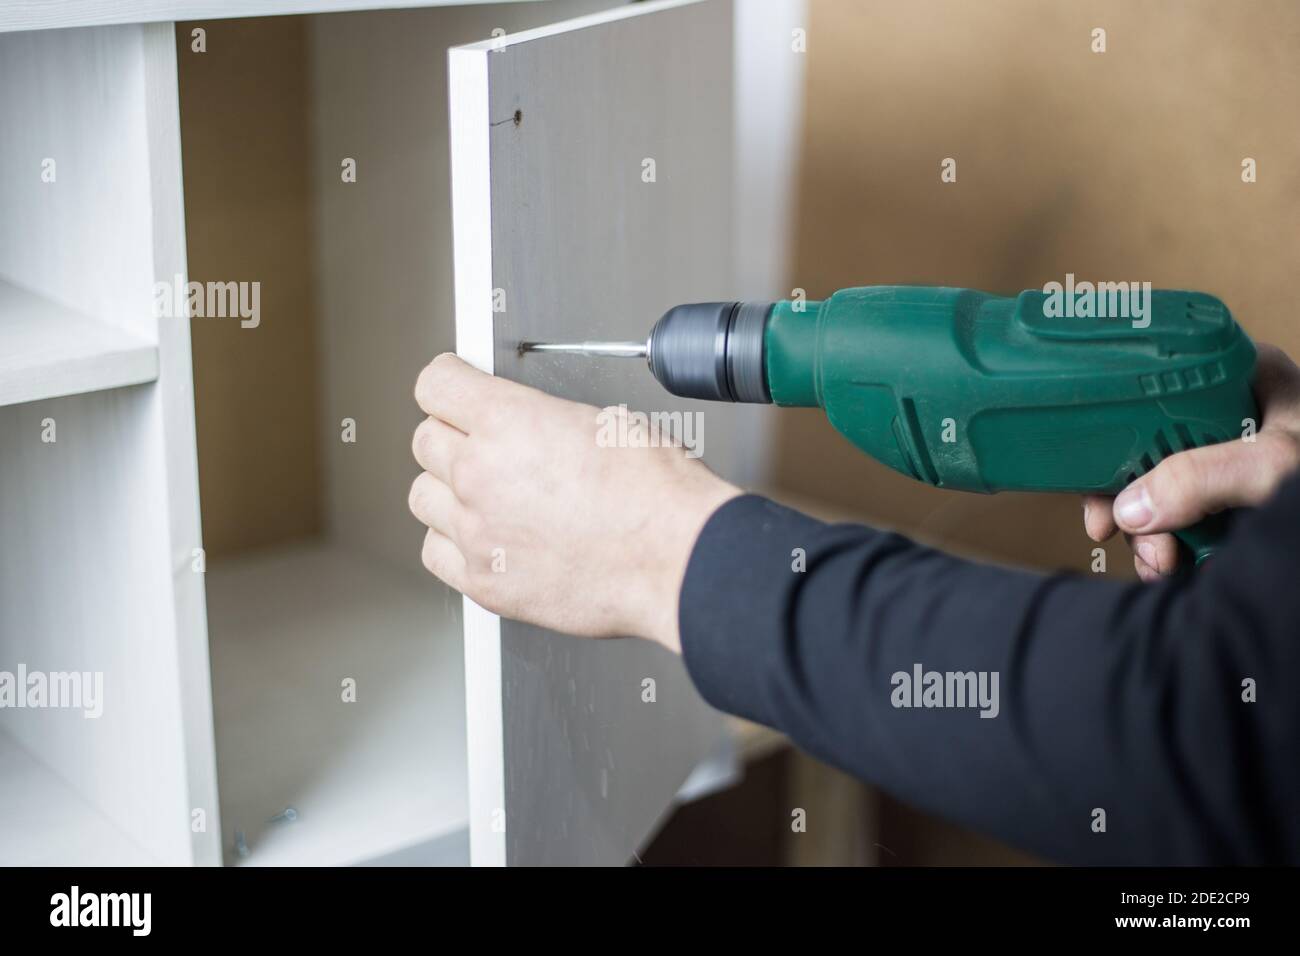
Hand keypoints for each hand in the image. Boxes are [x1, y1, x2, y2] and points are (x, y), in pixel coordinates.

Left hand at [408, 353, 739, 651]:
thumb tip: (526, 425)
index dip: (448, 383)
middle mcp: (480, 474)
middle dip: (451, 437)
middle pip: (424, 441)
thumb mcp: (601, 420)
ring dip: (448, 491)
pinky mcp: (484, 581)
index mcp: (507, 421)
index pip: (435, 385)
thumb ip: (539, 419)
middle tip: (480, 445)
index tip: (453, 390)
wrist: (675, 559)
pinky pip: (436, 553)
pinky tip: (484, 538)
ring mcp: (477, 531)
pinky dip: (453, 544)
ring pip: (423, 498)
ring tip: (485, 497)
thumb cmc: (656, 493)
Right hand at [1083, 343, 1299, 580]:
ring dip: (1150, 533)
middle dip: (1131, 500)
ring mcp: (1235, 459)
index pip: (1156, 386)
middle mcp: (1234, 413)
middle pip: (1149, 447)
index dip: (1116, 432)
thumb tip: (1130, 507)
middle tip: (1114, 534)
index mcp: (1245, 377)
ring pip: (1162, 490)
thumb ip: (1202, 478)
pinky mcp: (1239, 500)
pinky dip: (1173, 546)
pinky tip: (1176, 567)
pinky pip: (1187, 518)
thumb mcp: (1274, 468)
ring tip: (1161, 565)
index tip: (1096, 478)